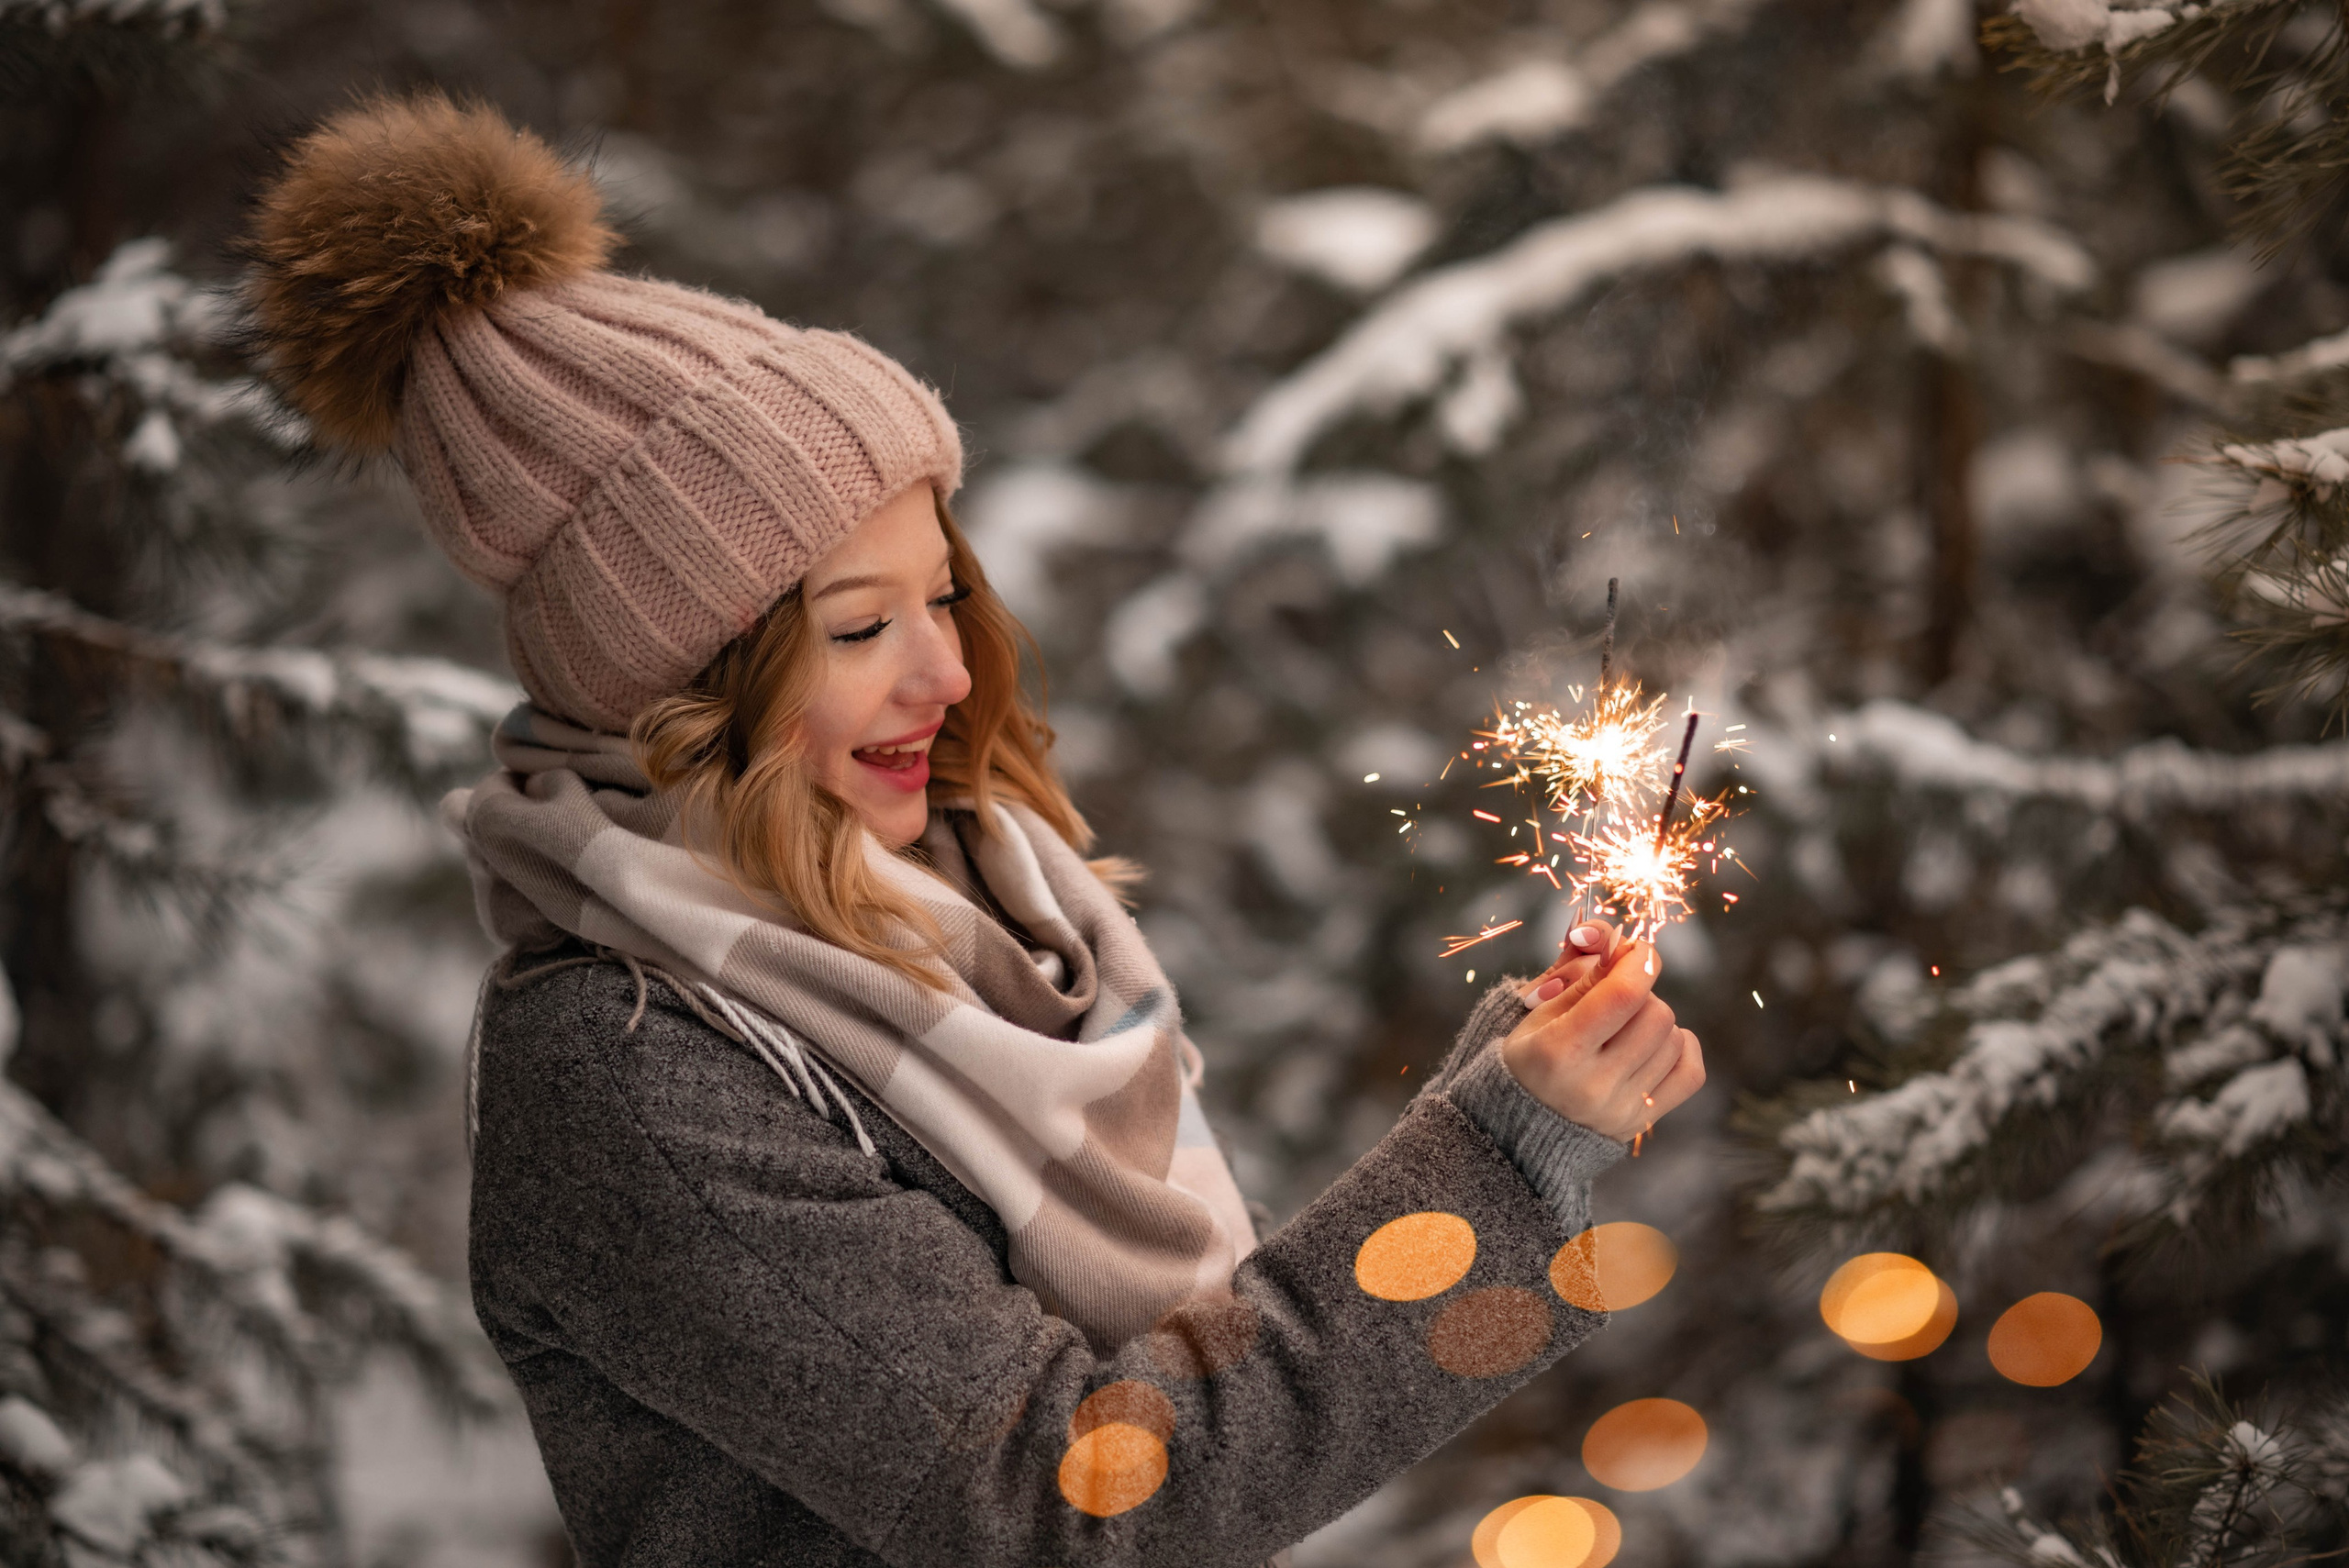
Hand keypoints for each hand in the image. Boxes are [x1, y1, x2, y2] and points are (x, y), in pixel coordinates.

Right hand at [1500, 920, 1704, 1141]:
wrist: (1522, 1125)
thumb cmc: (1530, 1055)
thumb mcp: (1539, 1009)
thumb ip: (1581, 971)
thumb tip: (1615, 939)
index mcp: (1557, 1050)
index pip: (1623, 993)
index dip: (1639, 960)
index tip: (1633, 950)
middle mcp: (1592, 1085)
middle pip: (1656, 1013)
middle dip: (1640, 995)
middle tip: (1615, 1000)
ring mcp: (1620, 1108)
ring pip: (1673, 1038)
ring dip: (1653, 1023)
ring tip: (1622, 1030)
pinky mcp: (1642, 1122)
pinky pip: (1691, 1072)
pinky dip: (1679, 1048)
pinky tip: (1652, 1046)